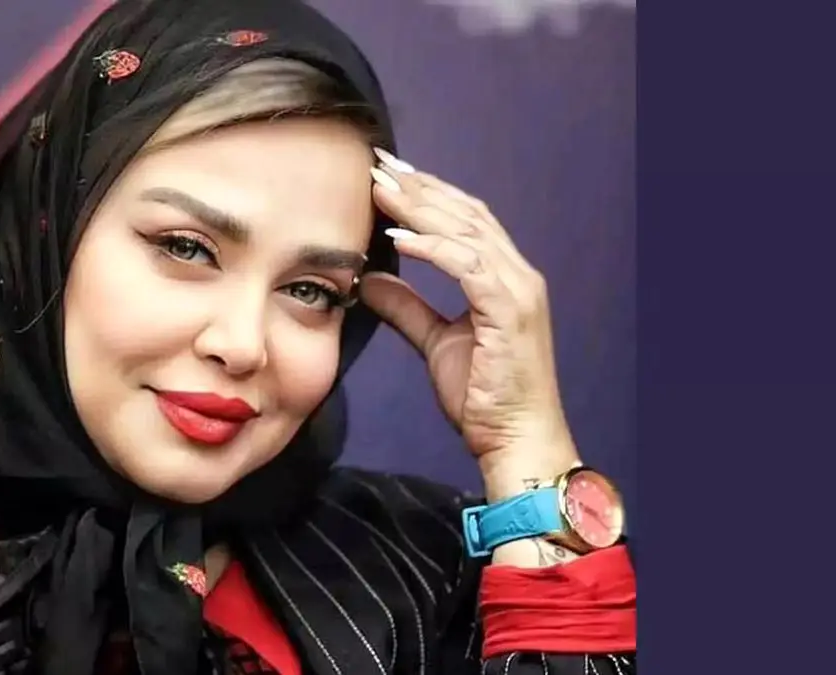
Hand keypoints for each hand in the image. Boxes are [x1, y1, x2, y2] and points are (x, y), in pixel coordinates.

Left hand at [360, 149, 579, 496]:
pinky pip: (467, 265)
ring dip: (420, 207)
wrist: (515, 440)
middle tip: (377, 164)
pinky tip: (398, 236)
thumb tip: (372, 279)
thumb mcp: (435, 343)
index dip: (426, 194)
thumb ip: (408, 308)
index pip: (464, 220)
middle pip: (465, 213)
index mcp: (503, 279)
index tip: (384, 176)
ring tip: (380, 189)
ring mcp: (517, 290)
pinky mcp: (509, 311)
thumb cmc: (484, 398)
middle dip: (419, 186)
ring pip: (466, 230)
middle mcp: (517, 275)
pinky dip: (432, 246)